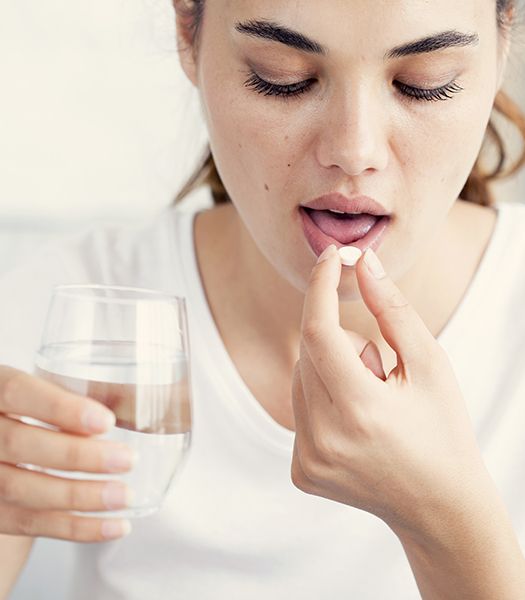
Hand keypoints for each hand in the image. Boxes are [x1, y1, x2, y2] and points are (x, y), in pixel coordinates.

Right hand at [0, 367, 134, 541]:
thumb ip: (71, 392)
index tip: (105, 421)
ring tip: (124, 496)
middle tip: (127, 459)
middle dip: (77, 456)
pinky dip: (75, 528)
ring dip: (80, 496)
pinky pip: (28, 523)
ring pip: (21, 489)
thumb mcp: (42, 387)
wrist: (1, 437)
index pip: (17, 392)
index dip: (60, 408)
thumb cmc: (30, 406)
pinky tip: (114, 526)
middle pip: (19, 444)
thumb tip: (130, 403)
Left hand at [291, 245, 493, 540]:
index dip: (320, 287)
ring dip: (330, 372)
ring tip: (371, 403)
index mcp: (360, 411)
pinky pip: (298, 409)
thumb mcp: (430, 365)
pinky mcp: (300, 471)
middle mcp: (324, 439)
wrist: (439, 507)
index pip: (318, 331)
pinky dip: (322, 400)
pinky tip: (356, 425)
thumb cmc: (443, 430)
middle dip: (340, 342)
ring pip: (300, 378)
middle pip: (308, 352)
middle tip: (380, 371)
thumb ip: (393, 310)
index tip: (331, 257)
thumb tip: (363, 263)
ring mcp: (307, 460)